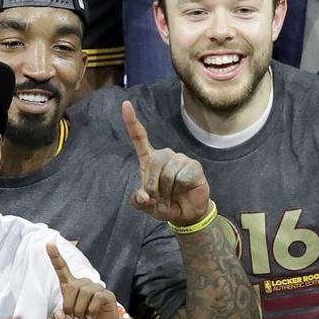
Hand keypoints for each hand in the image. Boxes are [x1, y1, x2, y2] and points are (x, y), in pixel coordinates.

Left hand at [47, 243, 121, 318]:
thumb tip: (60, 314)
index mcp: (71, 286)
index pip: (62, 269)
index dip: (55, 256)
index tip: (49, 244)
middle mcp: (83, 284)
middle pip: (72, 286)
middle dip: (69, 305)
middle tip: (72, 318)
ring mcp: (96, 288)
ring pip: (84, 292)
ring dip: (80, 309)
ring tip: (82, 318)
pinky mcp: (107, 294)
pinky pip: (96, 298)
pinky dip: (91, 310)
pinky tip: (91, 316)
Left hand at [122, 100, 211, 224]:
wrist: (186, 213)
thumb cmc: (164, 205)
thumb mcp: (147, 206)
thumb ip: (139, 202)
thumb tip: (143, 195)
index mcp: (148, 160)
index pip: (139, 138)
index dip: (132, 122)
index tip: (125, 105)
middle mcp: (164, 155)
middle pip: (154, 161)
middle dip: (154, 184)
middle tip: (160, 196)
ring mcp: (180, 159)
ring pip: (168, 171)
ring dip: (167, 188)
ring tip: (172, 193)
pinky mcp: (193, 166)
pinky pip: (183, 175)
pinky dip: (180, 187)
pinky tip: (184, 189)